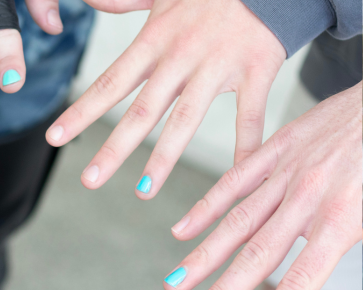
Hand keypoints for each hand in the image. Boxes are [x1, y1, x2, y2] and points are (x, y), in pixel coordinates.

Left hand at [45, 0, 285, 197]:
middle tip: (89, 180)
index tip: (55, 137)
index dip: (81, 112)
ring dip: (162, 159)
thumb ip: (123, 1)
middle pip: (142, 111)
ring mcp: (218, 66)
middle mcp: (180, 58)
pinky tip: (236, 177)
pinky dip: (246, 147)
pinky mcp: (256, 70)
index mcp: (154, 42)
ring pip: (186, 120)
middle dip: (114, 148)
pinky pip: (250, 115)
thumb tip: (87, 0)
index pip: (110, 83)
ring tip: (142, 190)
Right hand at [164, 83, 361, 288]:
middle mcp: (308, 198)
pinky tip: (183, 229)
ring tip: (178, 278)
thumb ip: (342, 237)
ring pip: (238, 222)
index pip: (304, 273)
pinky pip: (235, 182)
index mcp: (341, 218)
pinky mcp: (276, 149)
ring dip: (204, 254)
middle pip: (258, 251)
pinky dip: (205, 208)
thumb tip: (310, 267)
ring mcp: (287, 173)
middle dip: (226, 282)